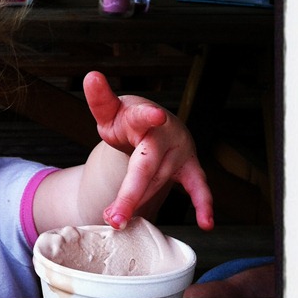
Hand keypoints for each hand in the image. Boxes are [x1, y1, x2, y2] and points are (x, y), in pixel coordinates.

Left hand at [83, 71, 213, 230]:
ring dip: (139, 204)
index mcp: (144, 117)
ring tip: (116, 220)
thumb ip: (100, 99)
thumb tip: (90, 76)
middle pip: (147, 167)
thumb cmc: (129, 121)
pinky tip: (206, 222)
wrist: (154, 125)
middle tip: (113, 216)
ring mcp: (180, 153)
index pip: (144, 116)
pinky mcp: (189, 167)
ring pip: (160, 183)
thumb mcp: (111, 111)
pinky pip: (199, 188)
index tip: (153, 115)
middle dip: (130, 193)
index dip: (148, 116)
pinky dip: (204, 204)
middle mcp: (166, 135)